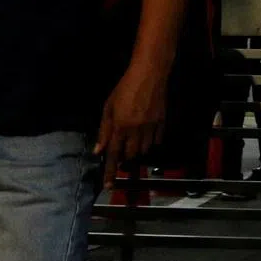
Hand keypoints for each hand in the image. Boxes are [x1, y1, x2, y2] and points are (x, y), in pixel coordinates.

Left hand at [94, 64, 166, 189]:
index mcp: (120, 127)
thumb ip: (104, 130)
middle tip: (121, 152)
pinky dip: (151, 142)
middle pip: (130, 156)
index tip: (108, 186)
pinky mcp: (162, 123)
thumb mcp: (108, 106)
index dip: (110, 172)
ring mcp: (151, 127)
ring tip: (133, 142)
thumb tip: (98, 151)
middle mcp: (136, 131)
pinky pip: (157, 141)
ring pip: (144, 150)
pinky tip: (147, 135)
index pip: (113, 155)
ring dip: (137, 151)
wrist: (150, 73)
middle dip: (125, 158)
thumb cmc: (125, 87)